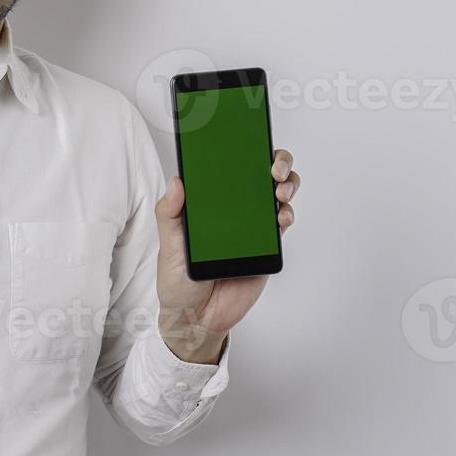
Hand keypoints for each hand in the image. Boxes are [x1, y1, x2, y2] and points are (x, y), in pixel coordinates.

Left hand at [154, 148, 299, 361]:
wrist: (196, 319)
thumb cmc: (178, 279)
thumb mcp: (168, 243)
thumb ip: (170, 213)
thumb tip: (177, 181)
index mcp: (211, 202)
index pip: (230, 167)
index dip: (243, 148)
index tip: (248, 137)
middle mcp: (235, 208)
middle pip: (263, 173)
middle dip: (276, 161)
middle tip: (272, 167)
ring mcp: (254, 226)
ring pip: (279, 194)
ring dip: (287, 183)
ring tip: (279, 189)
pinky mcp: (266, 247)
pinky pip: (282, 224)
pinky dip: (286, 214)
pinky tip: (280, 217)